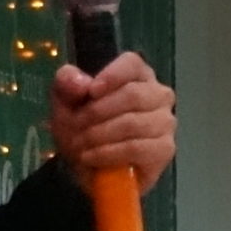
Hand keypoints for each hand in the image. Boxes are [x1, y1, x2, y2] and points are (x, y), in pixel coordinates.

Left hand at [51, 52, 176, 193]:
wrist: (87, 166)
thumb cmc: (82, 126)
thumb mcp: (64, 101)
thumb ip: (67, 83)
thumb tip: (82, 84)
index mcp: (137, 75)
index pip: (133, 64)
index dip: (112, 75)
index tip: (91, 92)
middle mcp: (158, 94)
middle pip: (133, 94)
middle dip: (97, 113)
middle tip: (75, 127)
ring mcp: (165, 122)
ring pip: (132, 123)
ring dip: (99, 135)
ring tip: (80, 145)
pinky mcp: (164, 149)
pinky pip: (136, 148)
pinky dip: (108, 153)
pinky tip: (92, 157)